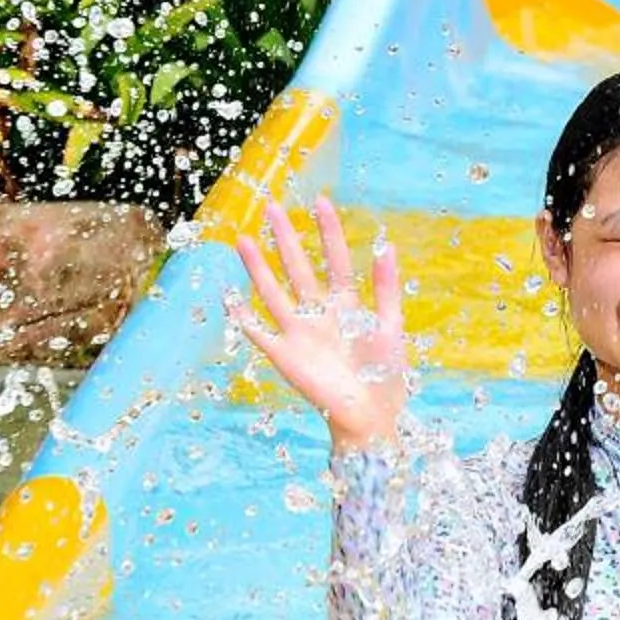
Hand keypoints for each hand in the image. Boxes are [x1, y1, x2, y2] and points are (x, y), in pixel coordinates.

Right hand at [227, 195, 407, 452]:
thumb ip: (386, 289)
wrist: (370, 417)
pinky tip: (228, 297)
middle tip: (271, 207)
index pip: (334, 260)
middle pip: (298, 268)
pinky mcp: (284, 356)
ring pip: (273, 292)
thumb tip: (385, 246)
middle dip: (285, 239)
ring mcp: (299, 333)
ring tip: (243, 240)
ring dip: (258, 268)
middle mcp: (318, 314)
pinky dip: (243, 317)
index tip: (320, 202)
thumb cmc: (385, 376)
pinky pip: (258, 332)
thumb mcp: (391, 327)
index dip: (328, 232)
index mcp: (346, 305)